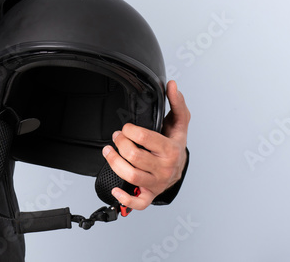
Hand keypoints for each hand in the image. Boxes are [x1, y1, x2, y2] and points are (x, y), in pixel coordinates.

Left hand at [102, 79, 189, 209]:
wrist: (181, 168)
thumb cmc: (176, 144)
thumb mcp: (180, 123)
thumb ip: (176, 103)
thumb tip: (172, 85)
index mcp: (170, 149)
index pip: (144, 137)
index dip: (130, 130)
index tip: (126, 127)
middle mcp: (164, 168)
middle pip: (134, 156)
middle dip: (120, 143)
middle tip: (116, 137)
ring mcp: (156, 183)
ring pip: (131, 176)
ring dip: (114, 163)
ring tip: (109, 152)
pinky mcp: (150, 195)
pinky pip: (137, 203)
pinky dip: (124, 199)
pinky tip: (116, 189)